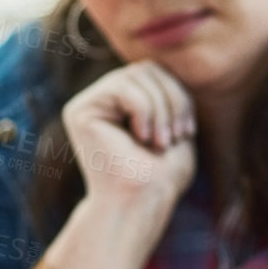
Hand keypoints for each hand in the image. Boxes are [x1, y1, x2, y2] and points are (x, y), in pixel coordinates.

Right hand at [62, 61, 195, 205]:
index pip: (156, 73)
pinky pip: (124, 87)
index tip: (187, 132)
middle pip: (147, 69)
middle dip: (172, 100)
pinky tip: (142, 138)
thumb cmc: (160, 175)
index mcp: (124, 103)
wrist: (140, 203)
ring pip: (137, 74)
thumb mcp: (174, 125)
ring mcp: (89, 103)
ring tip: (161, 142)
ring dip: (161, 109)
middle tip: (175, 137)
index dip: (179, 95)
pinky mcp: (80, 110)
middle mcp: (102, 99)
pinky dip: (145, 111)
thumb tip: (159, 65)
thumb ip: (166, 94)